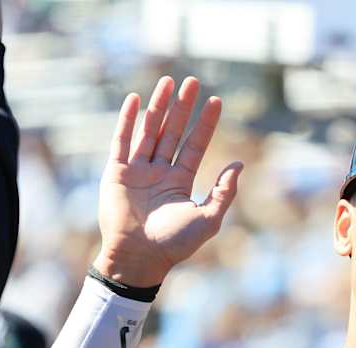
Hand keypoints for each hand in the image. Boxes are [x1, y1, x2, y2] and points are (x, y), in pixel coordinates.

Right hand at [94, 76, 242, 286]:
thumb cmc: (175, 244)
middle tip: (192, 82)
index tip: (216, 101)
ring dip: (158, 106)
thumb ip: (223, 192)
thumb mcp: (208, 218)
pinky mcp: (116, 173)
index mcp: (180, 181)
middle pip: (173, 132)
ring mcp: (137, 171)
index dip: (205, 124)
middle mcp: (159, 172)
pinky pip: (122, 141)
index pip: (195, 145)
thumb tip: (239, 165)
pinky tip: (136, 99)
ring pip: (149, 130)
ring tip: (168, 82)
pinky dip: (128, 120)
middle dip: (182, 107)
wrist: (139, 258)